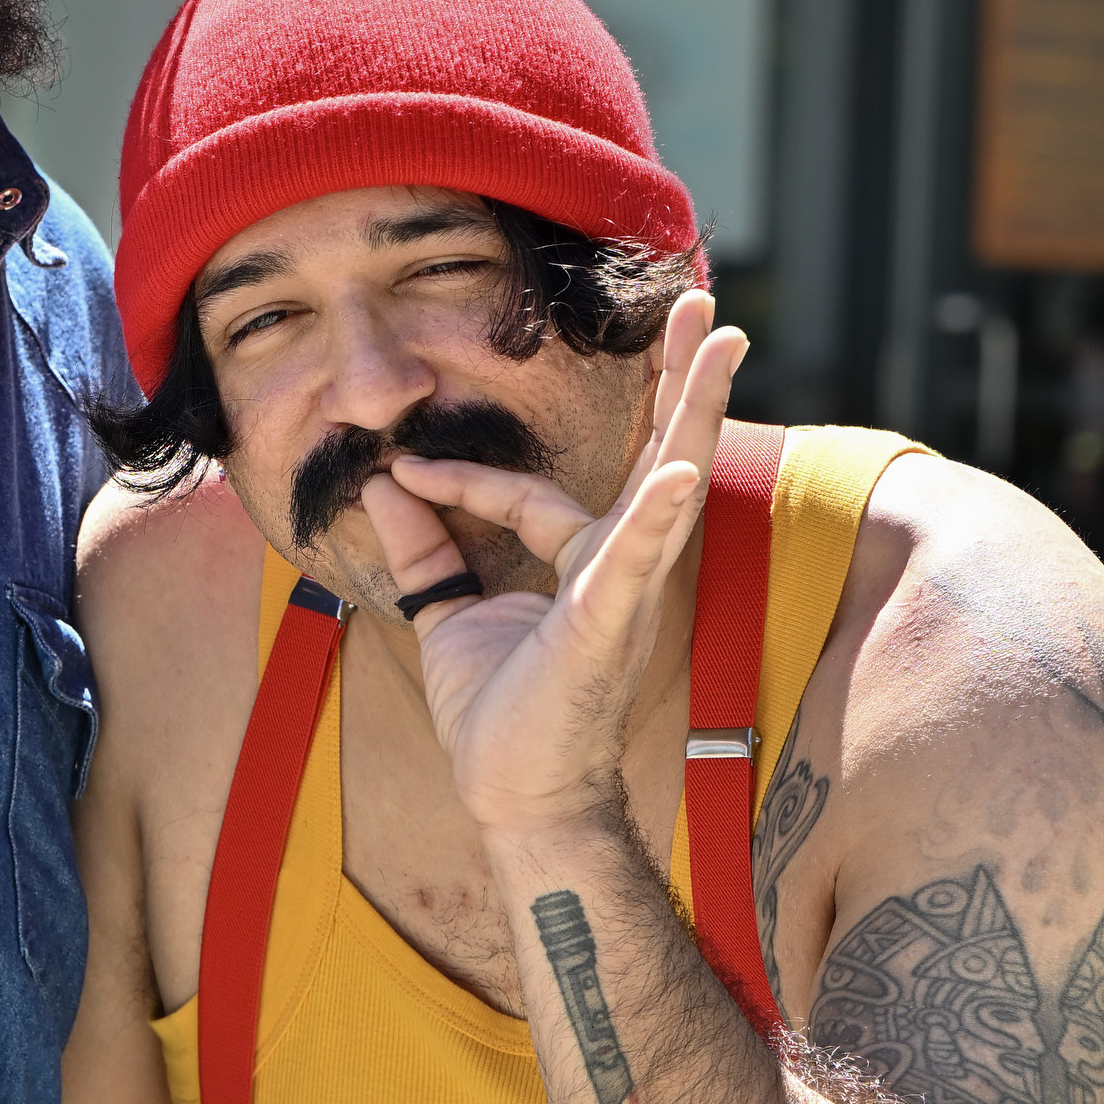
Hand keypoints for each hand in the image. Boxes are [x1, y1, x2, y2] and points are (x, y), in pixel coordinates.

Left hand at [359, 294, 746, 840]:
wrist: (516, 799)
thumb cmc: (502, 720)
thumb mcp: (448, 617)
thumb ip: (425, 550)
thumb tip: (382, 486)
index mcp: (583, 565)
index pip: (527, 494)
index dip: (462, 481)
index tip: (400, 472)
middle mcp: (617, 567)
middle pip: (655, 454)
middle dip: (677, 379)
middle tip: (701, 305)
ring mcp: (622, 592)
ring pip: (666, 483)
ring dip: (694, 410)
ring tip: (720, 343)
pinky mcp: (606, 626)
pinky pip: (632, 563)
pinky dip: (656, 518)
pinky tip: (680, 474)